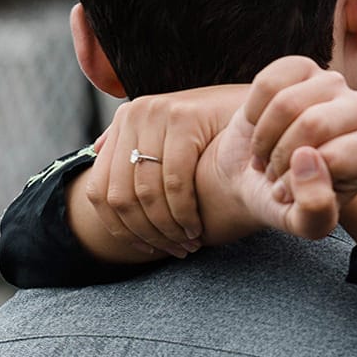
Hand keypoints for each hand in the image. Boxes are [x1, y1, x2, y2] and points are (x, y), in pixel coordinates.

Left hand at [81, 85, 246, 258]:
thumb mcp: (170, 134)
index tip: (145, 249)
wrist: (262, 106)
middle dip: (145, 233)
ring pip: (146, 192)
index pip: (99, 189)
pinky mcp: (184, 117)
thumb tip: (95, 153)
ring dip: (166, 228)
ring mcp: (157, 112)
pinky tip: (195, 227)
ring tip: (186, 243)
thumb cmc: (217, 129)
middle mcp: (134, 113)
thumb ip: (134, 142)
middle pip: (120, 195)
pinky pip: (175, 182)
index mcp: (124, 121)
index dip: (118, 229)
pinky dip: (184, 213)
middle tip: (171, 250)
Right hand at [237, 57, 356, 213]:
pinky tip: (261, 126)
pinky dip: (253, 113)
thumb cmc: (291, 200)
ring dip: (264, 139)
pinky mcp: (302, 67)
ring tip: (269, 154)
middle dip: (281, 157)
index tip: (292, 193)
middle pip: (312, 124)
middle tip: (276, 173)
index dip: (300, 181)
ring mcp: (333, 83)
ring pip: (286, 103)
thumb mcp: (306, 224)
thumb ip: (315, 210)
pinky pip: (267, 83)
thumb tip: (306, 160)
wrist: (260, 175)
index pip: (335, 157)